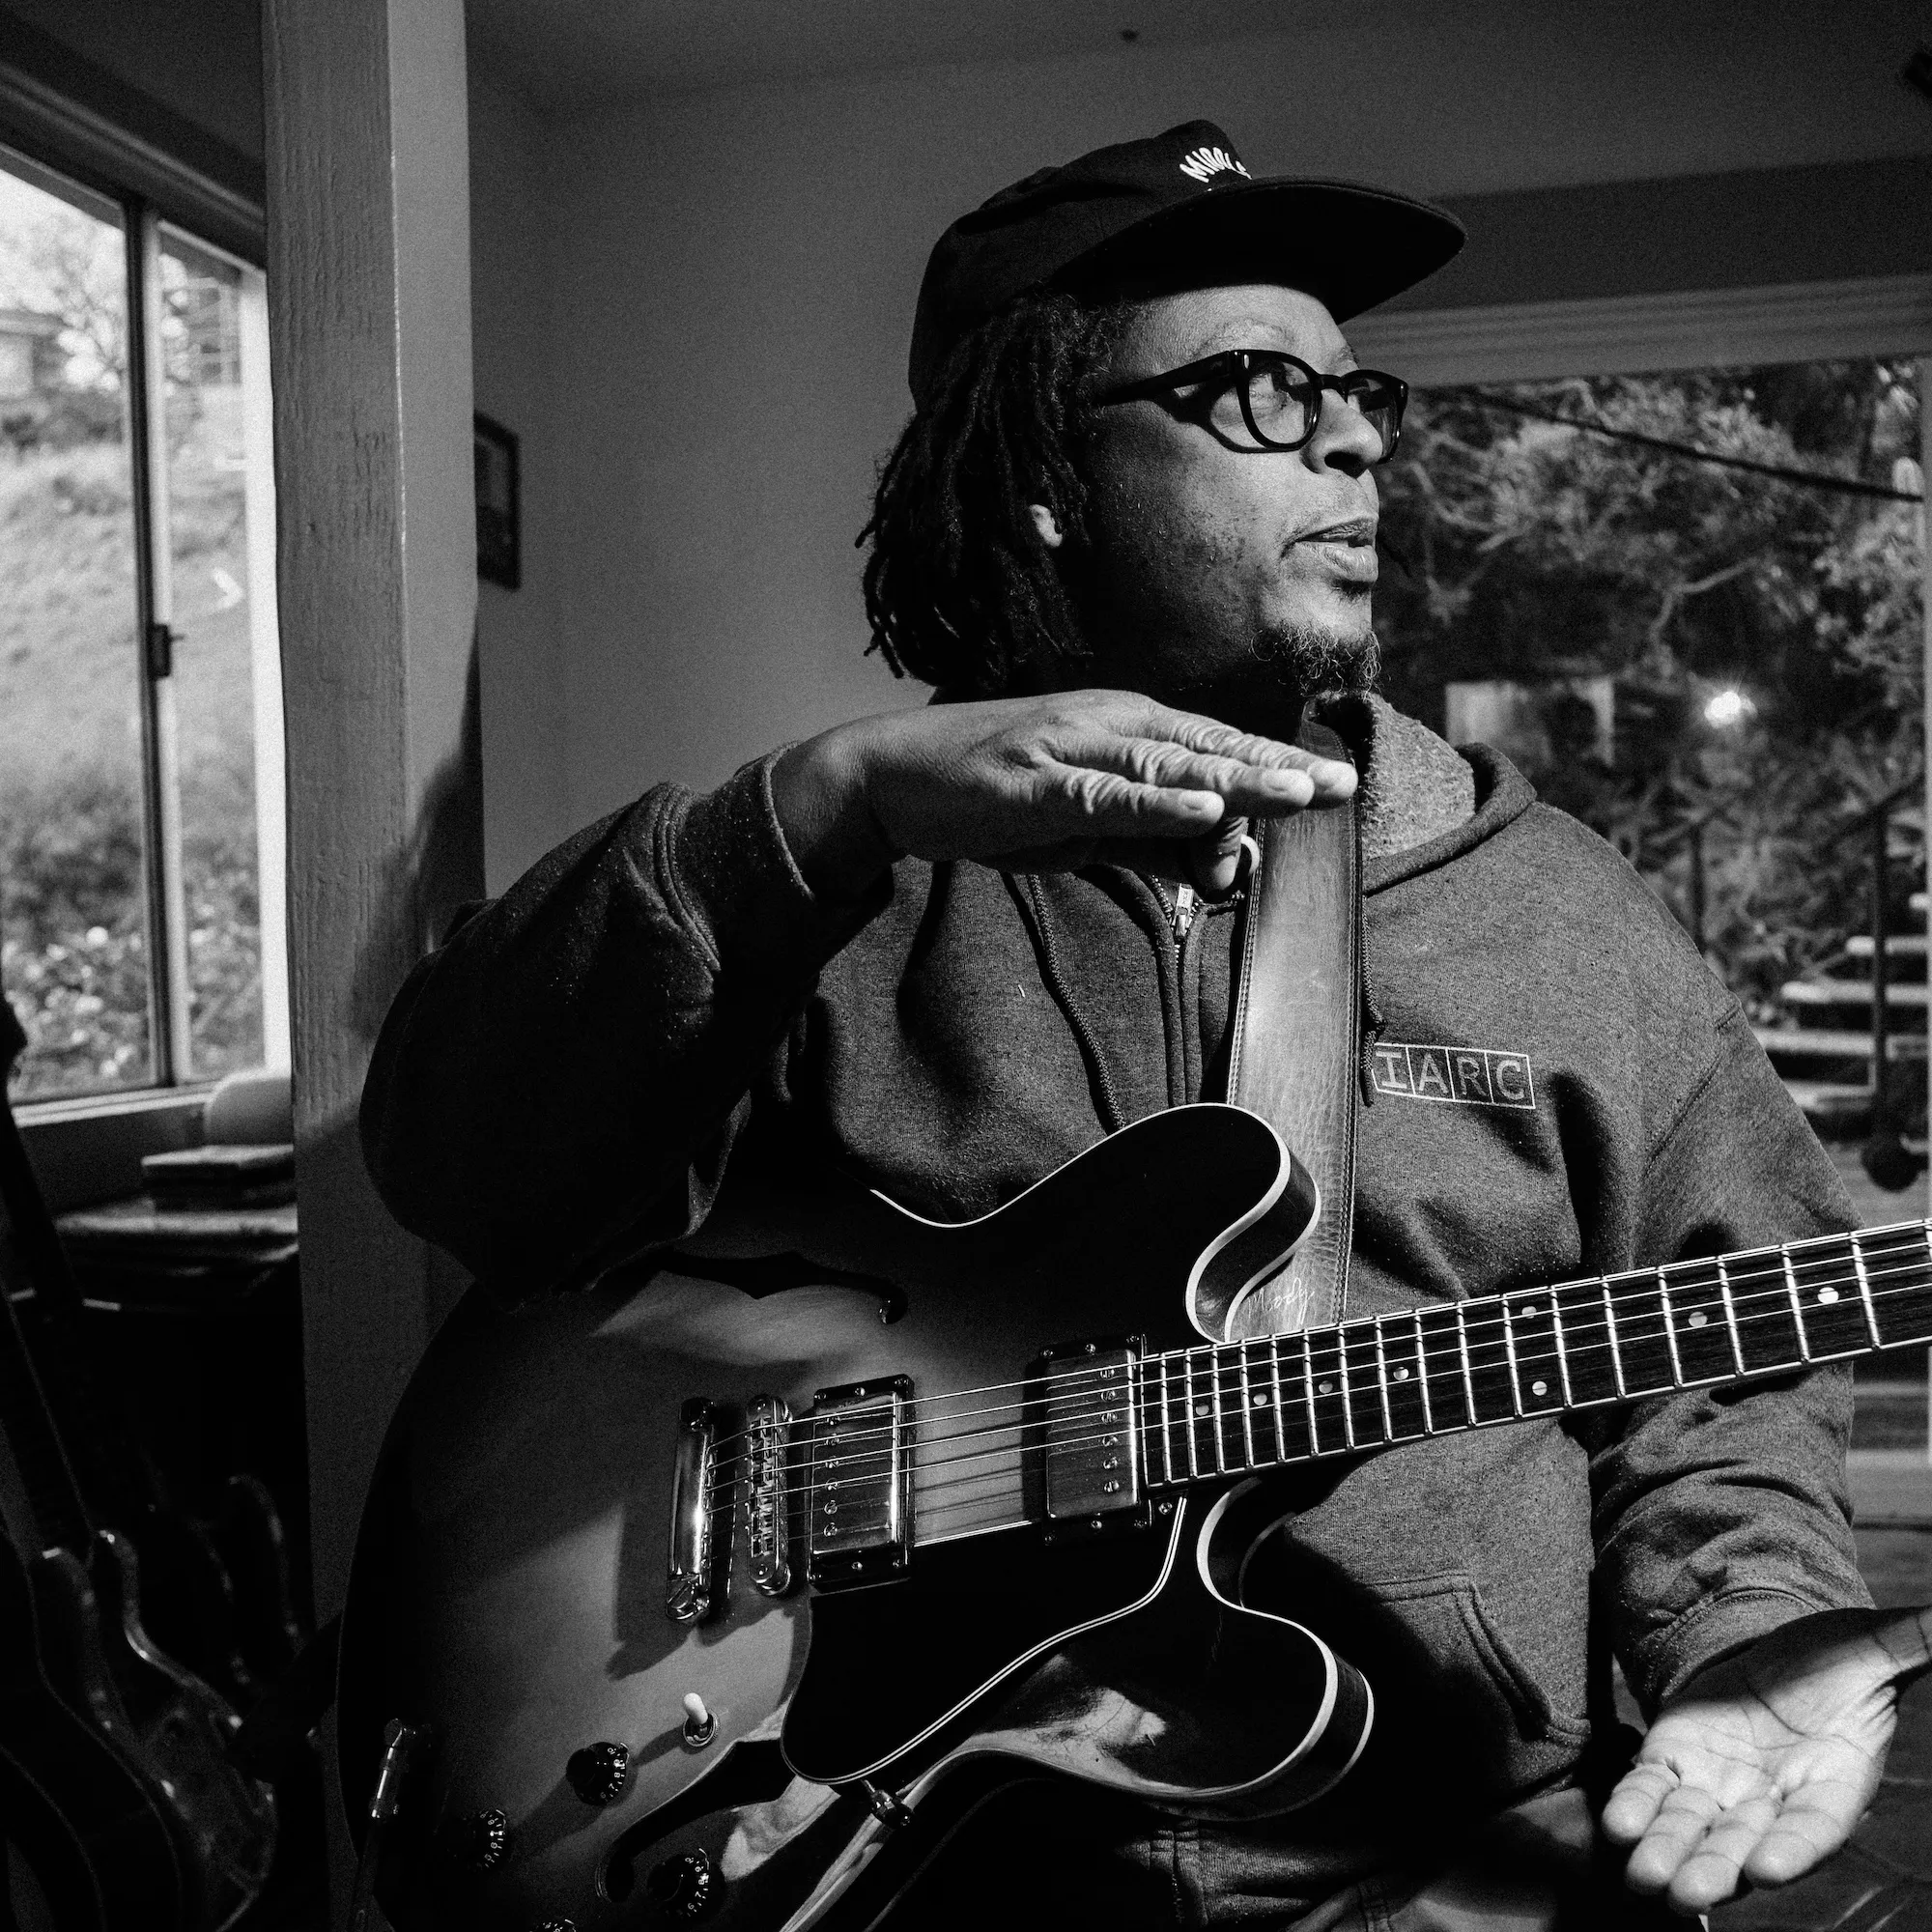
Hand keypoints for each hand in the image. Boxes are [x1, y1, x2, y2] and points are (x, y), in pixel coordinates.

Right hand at [772, 689, 1355, 899]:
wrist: (896, 777)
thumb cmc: (994, 794)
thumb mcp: (1087, 822)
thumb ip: (1153, 840)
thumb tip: (1222, 862)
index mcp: (1126, 729)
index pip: (1214, 749)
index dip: (1273, 767)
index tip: (1334, 787)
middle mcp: (1109, 725)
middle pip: (1207, 750)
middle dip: (1275, 769)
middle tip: (1339, 786)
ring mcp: (1072, 749)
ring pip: (1167, 767)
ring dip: (1233, 780)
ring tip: (1292, 792)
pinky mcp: (1035, 782)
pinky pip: (1105, 796)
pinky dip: (1154, 803)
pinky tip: (1199, 810)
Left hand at [1603, 1604, 1931, 1914]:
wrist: (1778, 1655)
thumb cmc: (1836, 1664)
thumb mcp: (1872, 1650)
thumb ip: (1908, 1645)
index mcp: (1830, 1785)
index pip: (1814, 1828)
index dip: (1793, 1850)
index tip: (1767, 1868)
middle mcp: (1773, 1801)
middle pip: (1744, 1846)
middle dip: (1716, 1868)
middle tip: (1687, 1891)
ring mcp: (1720, 1786)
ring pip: (1692, 1829)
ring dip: (1666, 1851)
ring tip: (1644, 1874)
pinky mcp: (1675, 1760)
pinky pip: (1652, 1790)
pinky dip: (1634, 1807)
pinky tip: (1615, 1825)